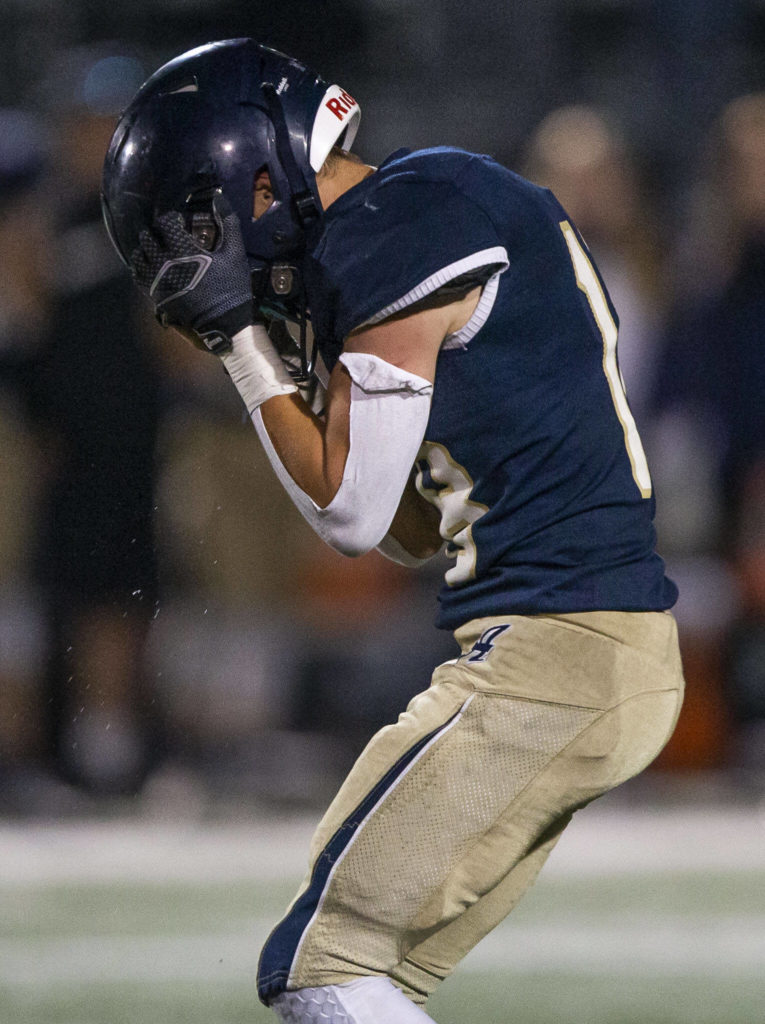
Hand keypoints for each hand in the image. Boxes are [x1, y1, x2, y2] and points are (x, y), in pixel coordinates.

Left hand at [130, 193, 252, 353]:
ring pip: (138, 256)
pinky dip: (142, 267)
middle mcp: (165, 263)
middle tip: (168, 237)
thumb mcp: (235, 253)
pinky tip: (152, 266)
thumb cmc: (232, 287)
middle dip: (157, 233)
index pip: (165, 222)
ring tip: (158, 251)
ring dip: (147, 249)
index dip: (172, 219)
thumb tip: (220, 196)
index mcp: (184, 250)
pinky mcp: (155, 295)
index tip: (180, 224)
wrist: (225, 323)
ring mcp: (158, 280)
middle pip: (147, 237)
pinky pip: (138, 276)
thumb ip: (228, 223)